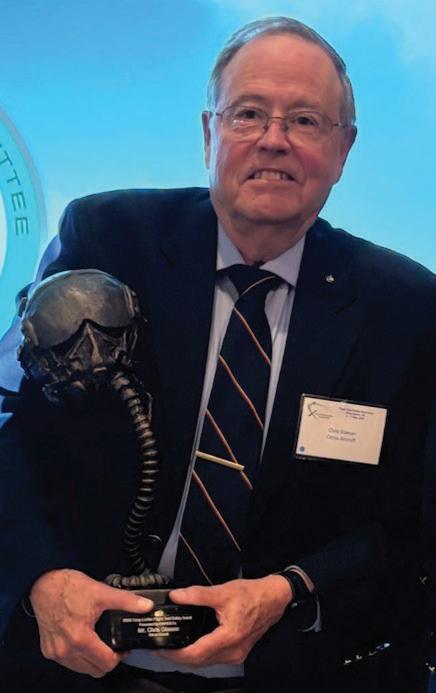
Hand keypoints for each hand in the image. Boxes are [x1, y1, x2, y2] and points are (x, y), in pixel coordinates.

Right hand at [30, 568, 152, 676]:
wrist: (44, 583)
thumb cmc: (68, 587)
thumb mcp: (101, 592)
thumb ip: (126, 601)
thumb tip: (146, 605)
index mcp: (80, 639)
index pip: (107, 663)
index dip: (119, 657)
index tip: (122, 647)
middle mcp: (66, 650)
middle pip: (95, 670)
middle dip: (108, 660)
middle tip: (113, 646)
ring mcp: (56, 652)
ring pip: (81, 669)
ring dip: (93, 660)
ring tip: (100, 642)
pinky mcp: (48, 650)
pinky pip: (69, 663)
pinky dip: (79, 656)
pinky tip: (84, 641)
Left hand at [160, 575, 291, 666]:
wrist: (273, 598)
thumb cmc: (252, 595)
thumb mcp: (223, 591)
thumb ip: (197, 595)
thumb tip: (177, 596)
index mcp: (229, 637)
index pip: (196, 653)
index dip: (176, 654)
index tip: (161, 649)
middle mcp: (233, 650)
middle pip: (199, 662)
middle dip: (178, 657)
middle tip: (160, 648)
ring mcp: (236, 654)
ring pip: (206, 662)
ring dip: (188, 657)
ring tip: (172, 646)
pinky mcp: (238, 652)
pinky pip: (214, 658)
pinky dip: (200, 654)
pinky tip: (191, 645)